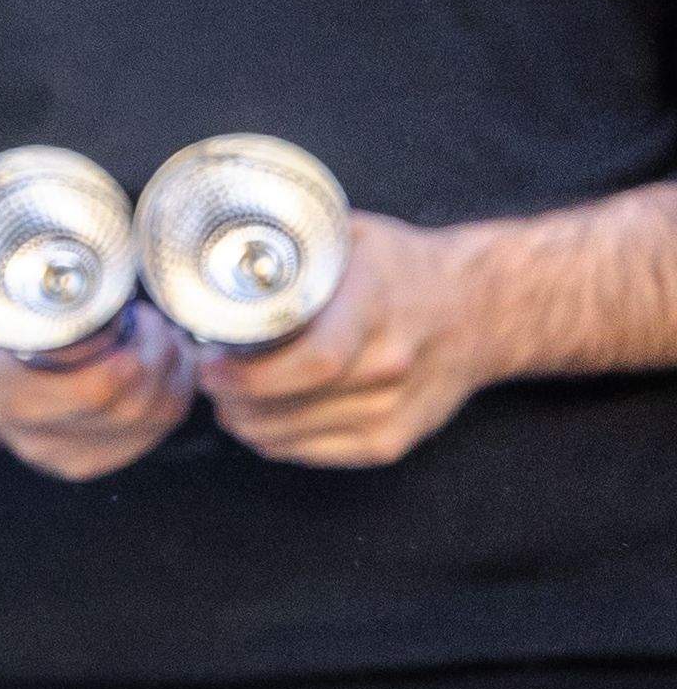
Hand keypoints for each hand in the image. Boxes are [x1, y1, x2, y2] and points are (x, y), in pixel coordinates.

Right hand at [0, 299, 196, 480]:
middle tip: (152, 319)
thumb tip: (97, 287)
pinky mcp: (91, 463)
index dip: (133, 353)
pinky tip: (164, 365)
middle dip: (159, 354)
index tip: (136, 315)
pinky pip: (157, 432)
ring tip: (158, 336)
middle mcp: (33, 438)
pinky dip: (174, 393)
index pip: (92, 390)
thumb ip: (42, 299)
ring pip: (154, 419)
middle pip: (132, 405)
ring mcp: (64, 458)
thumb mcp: (0, 304)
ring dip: (173, 372)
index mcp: (6, 397)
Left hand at [198, 211, 491, 467]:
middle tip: (206, 378)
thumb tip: (218, 239)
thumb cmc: (402, 267)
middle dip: (233, 398)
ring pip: (296, 436)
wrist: (482, 309)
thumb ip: (292, 242)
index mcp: (376, 308)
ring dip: (246, 423)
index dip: (251, 374)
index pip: (315, 360)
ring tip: (225, 398)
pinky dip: (277, 443)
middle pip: (295, 404)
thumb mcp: (352, 236)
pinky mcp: (396, 439)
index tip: (209, 363)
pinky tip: (257, 420)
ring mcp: (395, 409)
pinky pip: (318, 453)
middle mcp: (391, 365)